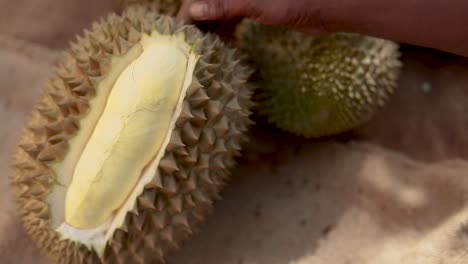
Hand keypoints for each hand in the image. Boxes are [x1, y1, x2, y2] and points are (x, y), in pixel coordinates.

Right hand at [176, 0, 329, 35]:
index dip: (188, 11)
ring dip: (210, 29)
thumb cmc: (292, 1)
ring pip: (219, 12)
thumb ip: (224, 5)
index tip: (180, 32)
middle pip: (208, 4)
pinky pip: (232, 18)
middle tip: (190, 46)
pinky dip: (225, 30)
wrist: (322, 9)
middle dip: (198, 22)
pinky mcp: (255, 8)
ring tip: (204, 48)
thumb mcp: (255, 4)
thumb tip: (193, 10)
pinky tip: (223, 44)